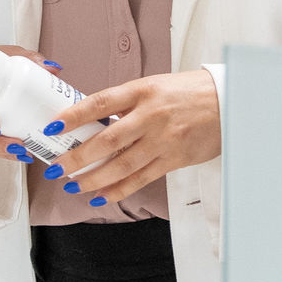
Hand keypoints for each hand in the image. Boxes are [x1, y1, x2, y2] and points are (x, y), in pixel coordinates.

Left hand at [45, 69, 220, 208]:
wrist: (228, 102)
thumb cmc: (188, 92)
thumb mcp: (154, 86)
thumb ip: (126, 103)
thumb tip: (93, 121)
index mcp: (142, 90)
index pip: (101, 103)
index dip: (74, 116)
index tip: (53, 128)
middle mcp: (151, 115)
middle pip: (107, 139)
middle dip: (78, 156)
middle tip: (57, 167)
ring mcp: (163, 139)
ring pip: (122, 164)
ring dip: (94, 178)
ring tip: (74, 185)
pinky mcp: (174, 159)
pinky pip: (141, 178)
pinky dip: (119, 189)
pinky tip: (102, 196)